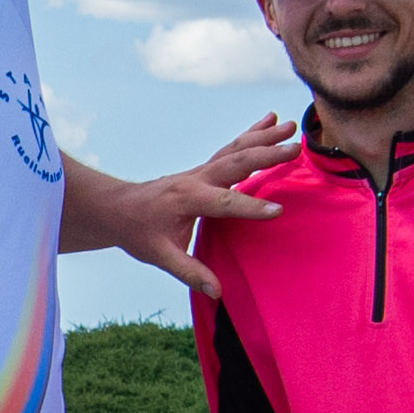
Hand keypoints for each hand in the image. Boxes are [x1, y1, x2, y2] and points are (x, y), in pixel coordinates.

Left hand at [70, 116, 299, 299]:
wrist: (118, 208)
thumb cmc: (138, 232)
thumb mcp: (159, 256)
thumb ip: (188, 272)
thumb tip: (217, 292)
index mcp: (187, 199)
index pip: (224, 203)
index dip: (250, 208)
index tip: (278, 211)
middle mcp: (196, 178)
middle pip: (235, 163)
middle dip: (266, 155)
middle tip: (295, 149)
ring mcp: (201, 170)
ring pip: (236, 149)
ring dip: (264, 137)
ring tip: (292, 126)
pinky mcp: (205, 168)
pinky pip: (232, 148)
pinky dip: (252, 133)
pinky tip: (270, 120)